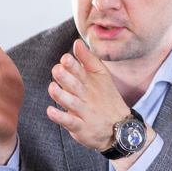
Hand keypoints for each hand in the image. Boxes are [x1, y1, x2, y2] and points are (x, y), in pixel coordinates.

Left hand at [45, 39, 132, 153]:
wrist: (121, 127)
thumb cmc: (107, 98)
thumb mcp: (102, 77)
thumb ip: (88, 60)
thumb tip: (77, 42)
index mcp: (92, 83)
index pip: (82, 72)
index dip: (73, 65)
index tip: (65, 58)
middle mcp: (88, 96)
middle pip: (76, 86)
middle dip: (66, 78)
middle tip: (57, 69)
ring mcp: (85, 112)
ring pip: (72, 103)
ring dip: (61, 96)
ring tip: (52, 88)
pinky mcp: (81, 128)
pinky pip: (70, 122)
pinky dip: (61, 117)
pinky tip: (50, 111)